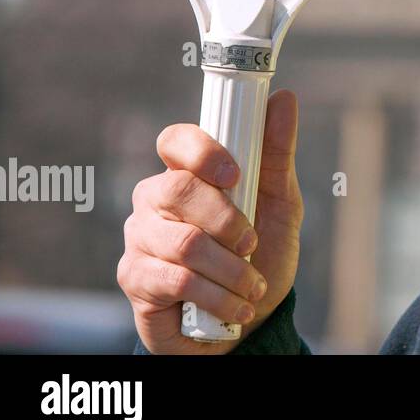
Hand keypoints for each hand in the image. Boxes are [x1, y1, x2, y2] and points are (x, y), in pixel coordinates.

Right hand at [116, 89, 303, 353]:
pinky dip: (217, 295)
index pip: (174, 140)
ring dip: (231, 268)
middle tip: (252, 242)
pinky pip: (174, 280)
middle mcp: (154, 199)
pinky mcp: (135, 279)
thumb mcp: (280, 204)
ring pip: (182, 241)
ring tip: (253, 286)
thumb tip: (283, 98)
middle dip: (226, 219)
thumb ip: (276, 154)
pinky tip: (235, 307)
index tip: (235, 174)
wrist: (249, 321)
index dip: (202, 151)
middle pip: (176, 189)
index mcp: (187, 172)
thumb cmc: (261, 254)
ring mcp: (140, 238)